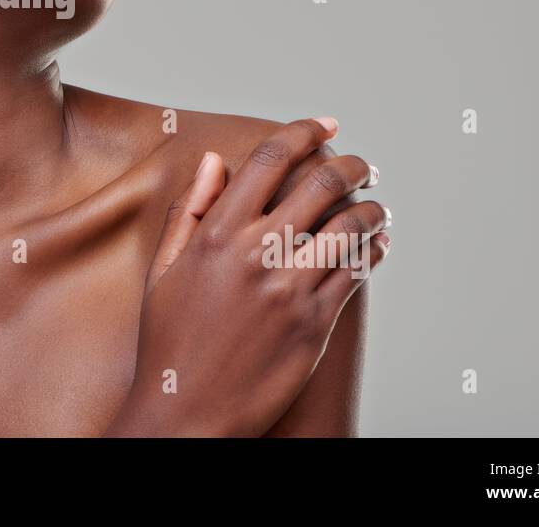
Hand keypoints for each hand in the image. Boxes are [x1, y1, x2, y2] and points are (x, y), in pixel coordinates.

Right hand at [104, 118, 389, 436]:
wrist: (186, 413)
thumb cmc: (169, 342)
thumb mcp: (163, 271)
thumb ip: (190, 211)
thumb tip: (213, 161)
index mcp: (216, 233)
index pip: (269, 159)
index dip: (304, 132)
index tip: (326, 125)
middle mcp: (256, 253)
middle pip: (321, 185)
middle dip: (351, 166)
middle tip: (362, 165)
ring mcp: (289, 289)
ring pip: (351, 227)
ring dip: (371, 208)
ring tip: (375, 206)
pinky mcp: (314, 324)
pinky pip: (358, 274)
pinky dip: (374, 252)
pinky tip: (375, 246)